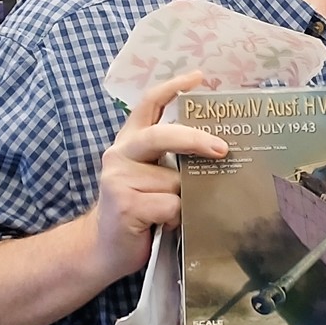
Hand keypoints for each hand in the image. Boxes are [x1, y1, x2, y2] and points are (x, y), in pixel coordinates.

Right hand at [87, 71, 226, 280]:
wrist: (102, 247)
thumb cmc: (137, 209)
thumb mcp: (150, 176)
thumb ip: (170, 159)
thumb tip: (217, 150)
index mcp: (129, 141)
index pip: (148, 103)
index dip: (173, 86)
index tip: (199, 77)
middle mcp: (120, 154)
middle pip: (161, 136)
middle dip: (195, 140)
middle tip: (223, 149)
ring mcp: (119, 179)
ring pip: (174, 181)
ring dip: (183, 199)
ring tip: (171, 212)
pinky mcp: (126, 205)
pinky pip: (170, 205)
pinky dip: (175, 218)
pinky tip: (162, 225)